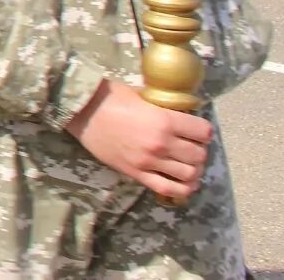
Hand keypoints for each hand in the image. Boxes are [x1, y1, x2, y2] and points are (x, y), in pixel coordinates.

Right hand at [66, 78, 212, 198]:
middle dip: (199, 150)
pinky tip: (185, 183)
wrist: (79, 110)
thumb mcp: (140, 94)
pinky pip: (167, 188)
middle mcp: (161, 144)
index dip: (203, 131)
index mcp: (164, 121)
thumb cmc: (108, 96)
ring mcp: (149, 161)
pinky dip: (182, 189)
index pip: (203, 132)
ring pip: (189, 174)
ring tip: (187, 164)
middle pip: (199, 155)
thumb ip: (160, 104)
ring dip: (193, 170)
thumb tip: (175, 107)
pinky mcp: (136, 173)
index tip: (198, 130)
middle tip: (191, 146)